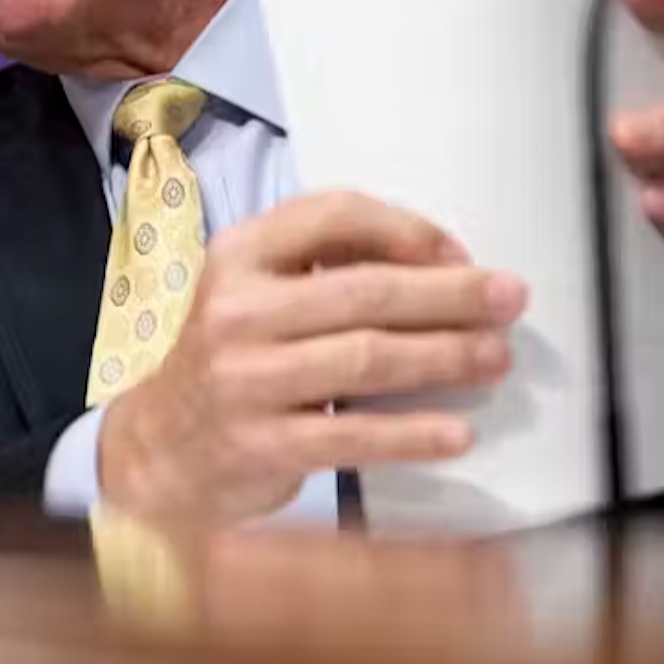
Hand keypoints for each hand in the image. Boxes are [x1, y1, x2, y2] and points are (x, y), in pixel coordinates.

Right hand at [97, 191, 526, 523]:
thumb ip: (318, 268)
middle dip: (451, 294)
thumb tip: (435, 264)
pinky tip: (457, 433)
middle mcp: (236, 310)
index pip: (332, 214)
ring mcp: (245, 379)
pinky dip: (412, 434)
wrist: (153, 448)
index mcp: (237, 255)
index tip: (458, 254)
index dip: (407, 229)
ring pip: (368, 358)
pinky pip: (352, 436)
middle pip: (366, 290)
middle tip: (510, 300)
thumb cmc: (223, 359)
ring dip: (446, 356)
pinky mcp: (260, 444)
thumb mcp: (248, 292)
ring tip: (496, 358)